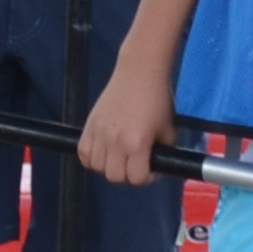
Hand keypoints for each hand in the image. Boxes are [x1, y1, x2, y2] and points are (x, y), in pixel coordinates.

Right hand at [76, 49, 175, 186]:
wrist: (139, 73)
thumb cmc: (158, 99)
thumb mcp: (169, 130)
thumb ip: (163, 151)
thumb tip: (156, 165)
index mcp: (138, 143)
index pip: (137, 178)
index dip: (146, 177)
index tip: (149, 168)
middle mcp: (116, 141)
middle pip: (115, 177)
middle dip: (127, 174)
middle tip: (134, 163)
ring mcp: (100, 133)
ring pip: (97, 167)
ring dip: (109, 166)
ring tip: (118, 156)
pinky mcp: (89, 125)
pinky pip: (83, 153)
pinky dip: (92, 157)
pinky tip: (103, 151)